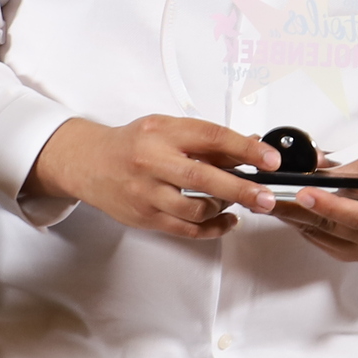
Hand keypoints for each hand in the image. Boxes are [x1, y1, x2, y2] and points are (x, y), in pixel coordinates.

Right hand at [26, 116, 274, 240]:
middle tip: (266, 196)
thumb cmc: (132, 144)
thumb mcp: (168, 129)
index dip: (244, 149)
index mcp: (163, 133)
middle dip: (240, 189)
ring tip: (236, 203)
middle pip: (203, 178)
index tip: (269, 159)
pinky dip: (211, 228)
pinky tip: (226, 221)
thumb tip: (250, 147)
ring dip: (223, 208)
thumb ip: (206, 140)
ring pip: (195, 208)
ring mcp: (147, 193)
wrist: (88, 162)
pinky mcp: (145, 217)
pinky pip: (186, 229)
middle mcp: (153, 162)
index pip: (211, 137)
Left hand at [271, 159, 357, 263]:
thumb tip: (314, 159)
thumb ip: (346, 165)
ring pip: (322, 236)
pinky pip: (322, 243)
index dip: (329, 204)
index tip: (305, 192)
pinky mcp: (352, 257)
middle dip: (299, 211)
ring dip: (295, 219)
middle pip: (333, 227)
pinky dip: (303, 227)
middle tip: (273, 198)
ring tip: (272, 202)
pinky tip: (289, 214)